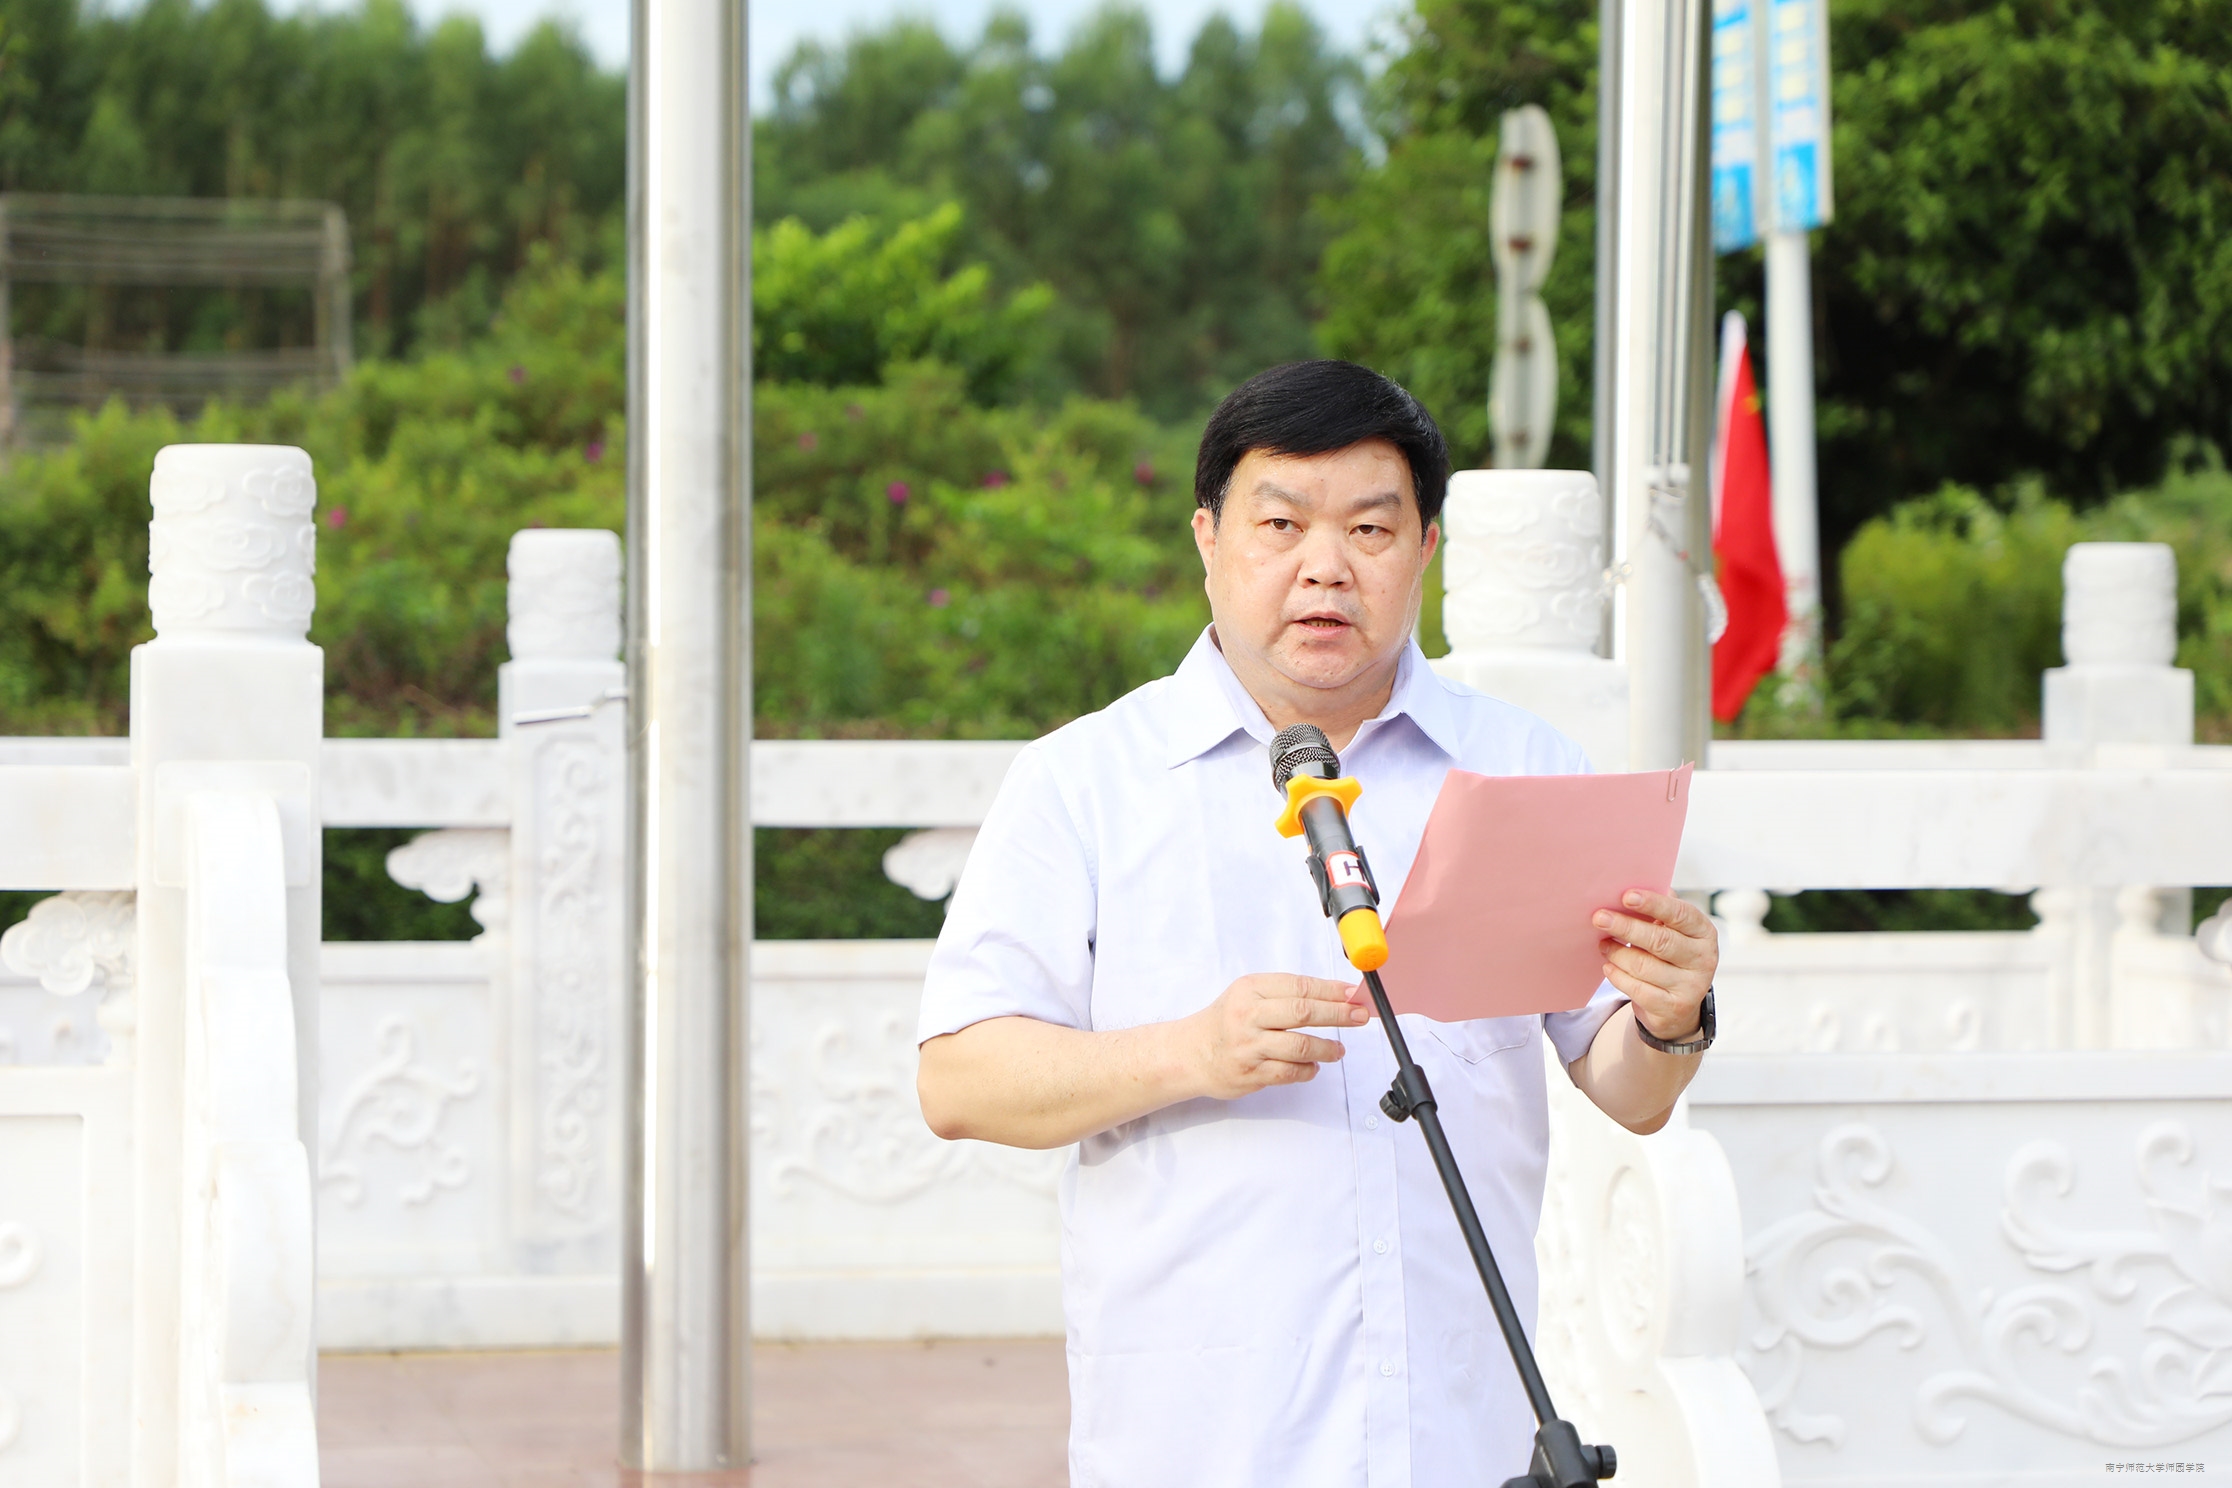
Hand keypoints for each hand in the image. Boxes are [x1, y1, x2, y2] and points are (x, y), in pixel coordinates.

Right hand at [1181, 973, 1369, 1098]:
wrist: (1190, 1053)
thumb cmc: (1226, 1021)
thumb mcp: (1248, 994)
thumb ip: (1285, 994)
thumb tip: (1334, 995)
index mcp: (1250, 989)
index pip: (1299, 986)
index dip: (1331, 990)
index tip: (1353, 994)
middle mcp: (1248, 1015)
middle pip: (1303, 1013)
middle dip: (1338, 1015)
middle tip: (1359, 1017)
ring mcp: (1248, 1046)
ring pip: (1299, 1047)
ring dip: (1326, 1049)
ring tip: (1338, 1050)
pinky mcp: (1249, 1073)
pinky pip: (1289, 1073)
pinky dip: (1307, 1071)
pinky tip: (1313, 1067)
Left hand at [1594, 891, 1717, 1044]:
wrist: (1678, 1005)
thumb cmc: (1669, 955)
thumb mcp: (1672, 931)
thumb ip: (1659, 911)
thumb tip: (1630, 887)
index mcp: (1704, 932)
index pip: (1680, 914)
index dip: (1653, 904)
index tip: (1626, 896)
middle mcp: (1703, 959)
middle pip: (1660, 941)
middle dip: (1626, 927)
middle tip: (1599, 917)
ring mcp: (1691, 986)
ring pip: (1645, 967)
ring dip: (1617, 953)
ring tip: (1603, 944)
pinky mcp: (1674, 1007)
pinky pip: (1638, 989)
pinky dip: (1618, 976)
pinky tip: (1608, 966)